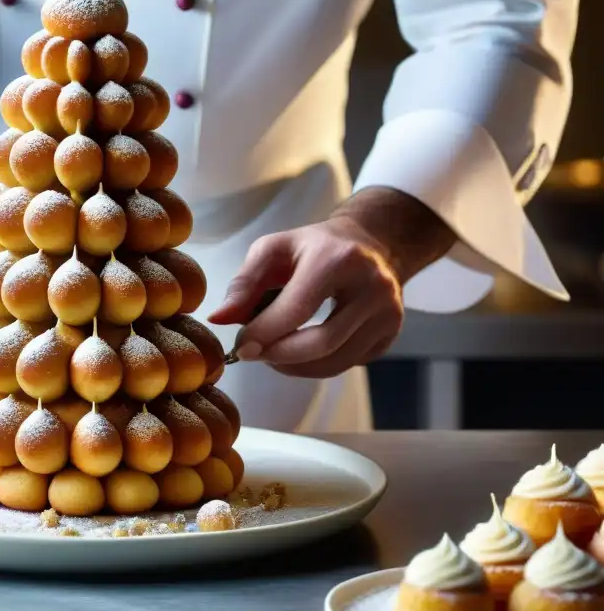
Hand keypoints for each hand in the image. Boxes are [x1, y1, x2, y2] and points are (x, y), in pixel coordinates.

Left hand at [209, 188, 455, 377]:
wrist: (370, 243)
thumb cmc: (313, 247)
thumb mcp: (273, 250)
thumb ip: (244, 283)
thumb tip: (219, 318)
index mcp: (337, 259)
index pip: (297, 310)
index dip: (263, 334)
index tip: (240, 345)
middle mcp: (372, 286)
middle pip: (320, 343)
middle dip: (278, 356)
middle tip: (253, 353)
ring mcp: (388, 313)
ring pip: (335, 362)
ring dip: (294, 367)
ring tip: (272, 353)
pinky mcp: (391, 334)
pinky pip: (347, 364)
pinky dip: (316, 365)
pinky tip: (300, 350)